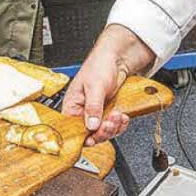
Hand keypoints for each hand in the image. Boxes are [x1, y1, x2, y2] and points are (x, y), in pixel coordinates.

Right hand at [61, 24, 155, 144]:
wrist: (117, 58)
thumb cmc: (99, 65)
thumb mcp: (95, 86)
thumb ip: (93, 107)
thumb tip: (91, 125)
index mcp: (72, 105)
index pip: (73, 129)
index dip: (83, 136)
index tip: (93, 137)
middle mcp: (83, 112)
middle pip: (90, 134)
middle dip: (102, 131)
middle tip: (110, 122)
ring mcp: (97, 113)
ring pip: (103, 132)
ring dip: (113, 128)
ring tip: (117, 116)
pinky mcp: (108, 112)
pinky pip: (113, 126)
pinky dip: (120, 124)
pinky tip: (123, 117)